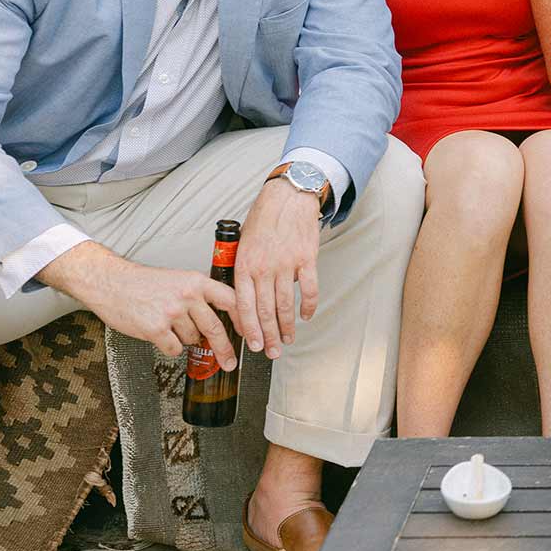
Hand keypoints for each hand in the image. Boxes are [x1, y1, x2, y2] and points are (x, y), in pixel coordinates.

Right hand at [37, 241, 237, 365]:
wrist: (112, 283)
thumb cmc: (144, 283)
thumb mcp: (179, 279)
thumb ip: (199, 294)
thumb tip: (220, 314)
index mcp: (197, 282)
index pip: (231, 300)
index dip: (244, 319)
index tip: (251, 333)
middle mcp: (187, 296)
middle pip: (215, 327)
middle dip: (225, 348)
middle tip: (231, 361)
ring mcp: (172, 313)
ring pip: (192, 338)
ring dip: (187, 339)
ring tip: (172, 327)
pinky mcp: (155, 329)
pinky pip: (174, 348)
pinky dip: (171, 346)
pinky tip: (161, 335)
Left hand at [235, 179, 321, 358]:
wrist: (287, 198)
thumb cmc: (264, 220)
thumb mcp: (242, 244)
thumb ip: (242, 270)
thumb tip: (241, 294)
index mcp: (244, 266)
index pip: (244, 306)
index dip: (249, 329)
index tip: (253, 345)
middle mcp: (263, 268)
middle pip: (265, 311)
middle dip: (269, 336)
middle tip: (272, 352)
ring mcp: (286, 264)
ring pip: (285, 304)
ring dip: (288, 326)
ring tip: (288, 339)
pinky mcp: (306, 259)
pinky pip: (309, 289)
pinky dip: (308, 306)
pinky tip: (306, 316)